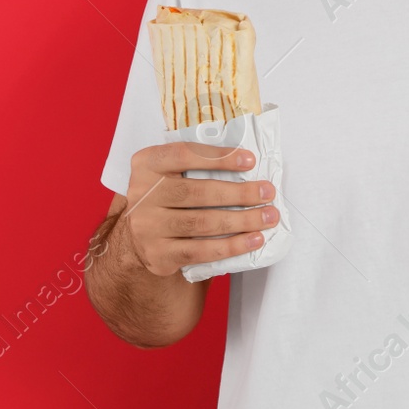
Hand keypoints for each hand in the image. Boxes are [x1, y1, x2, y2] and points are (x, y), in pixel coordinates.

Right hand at [121, 142, 279, 276]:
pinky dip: (231, 246)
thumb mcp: (171, 172)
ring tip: (268, 217)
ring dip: (242, 220)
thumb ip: (197, 165)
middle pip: (198, 192)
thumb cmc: (167, 197)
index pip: (185, 154)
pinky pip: (200, 251)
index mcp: (147, 164)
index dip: (219, 157)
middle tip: (268, 193)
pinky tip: (253, 240)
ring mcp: (148, 226)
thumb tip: (246, 163)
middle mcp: (143, 194)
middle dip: (239, 193)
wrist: (139, 235)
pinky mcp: (158, 254)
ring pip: (202, 222)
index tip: (250, 160)